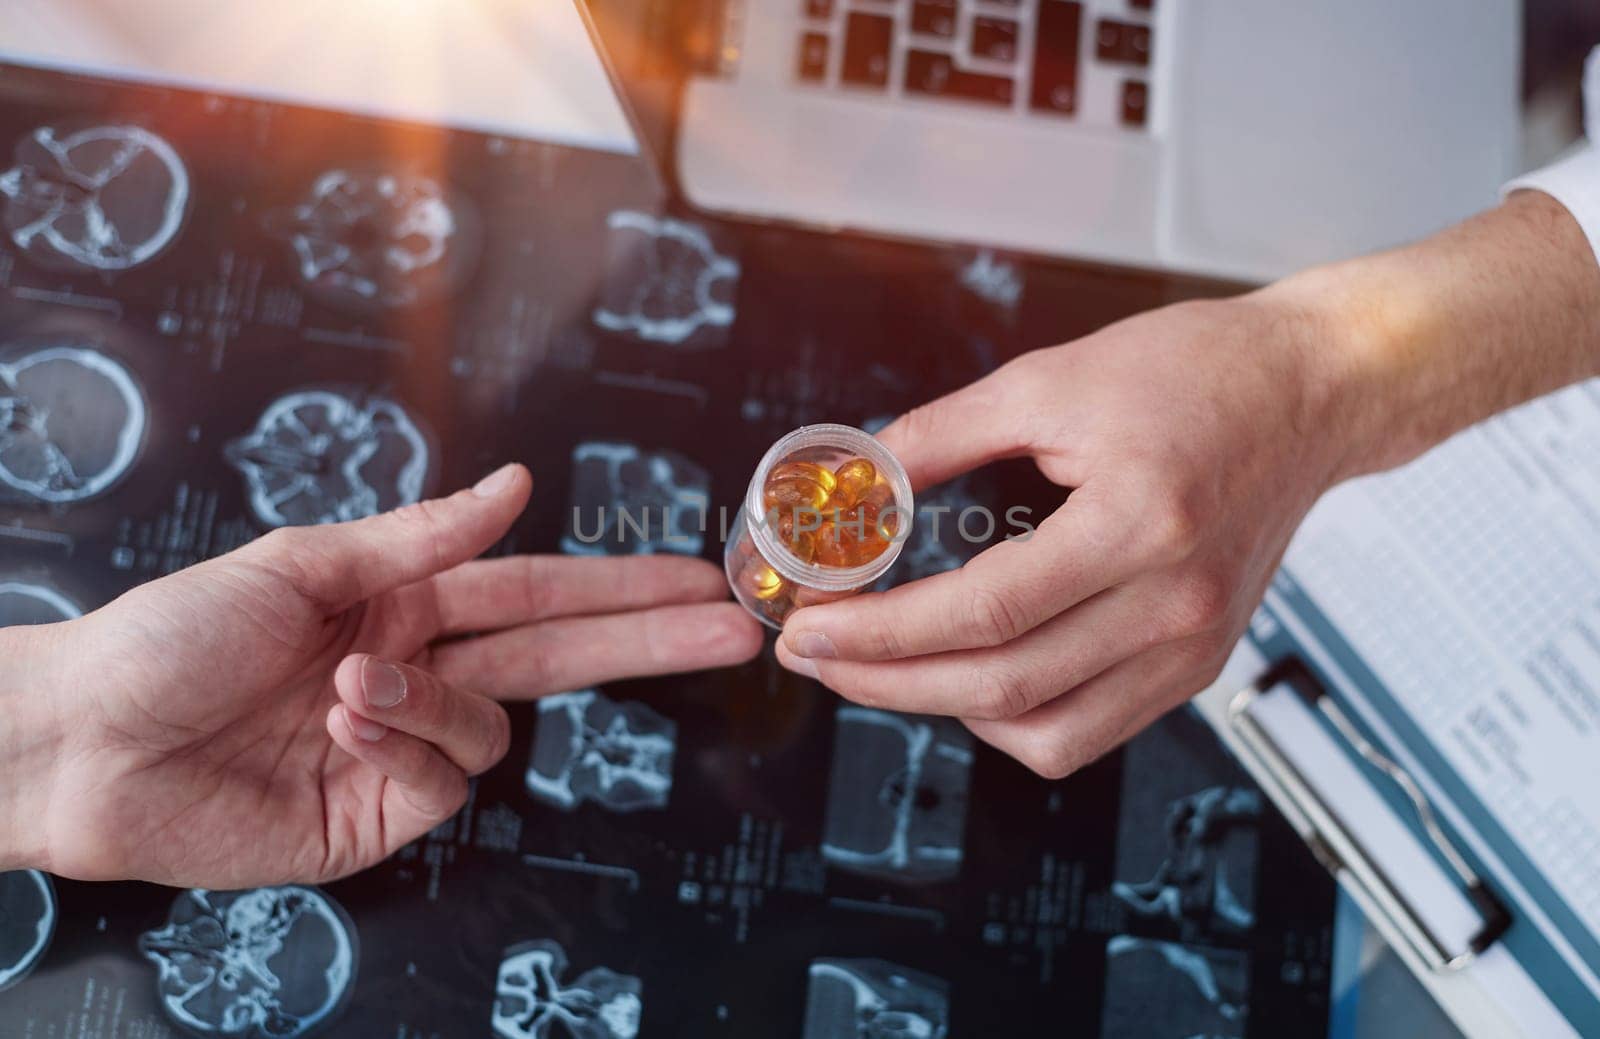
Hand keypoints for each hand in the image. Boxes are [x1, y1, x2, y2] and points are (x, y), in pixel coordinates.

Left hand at [5, 465, 761, 885]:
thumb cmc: (167, 639)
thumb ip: (421, 537)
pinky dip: (404, 747)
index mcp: (400, 602)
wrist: (83, 746)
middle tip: (728, 629)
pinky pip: (445, 781)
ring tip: (350, 689)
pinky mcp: (380, 814)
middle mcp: (415, 670)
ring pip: (494, 726)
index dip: (621, 585)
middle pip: (558, 657)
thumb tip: (515, 485)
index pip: (538, 591)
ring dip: (436, 701)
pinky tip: (339, 727)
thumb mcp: (296, 564)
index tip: (698, 579)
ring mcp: (403, 747)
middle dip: (644, 640)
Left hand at [775, 294, 1350, 776]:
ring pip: (1045, 733)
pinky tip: (969, 677)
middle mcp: (1175, 603)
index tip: (810, 627)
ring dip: (943, 713)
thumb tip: (854, 481)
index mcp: (1140, 524)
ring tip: (880, 669)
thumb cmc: (1200, 371)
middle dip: (885, 680)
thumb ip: (940, 435)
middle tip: (815, 655)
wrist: (1312, 390)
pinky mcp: (1198, 662)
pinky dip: (1015, 721)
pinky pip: (1091, 729)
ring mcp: (1193, 645)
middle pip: (1002, 687)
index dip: (880, 630)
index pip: (983, 612)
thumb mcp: (1050, 379)